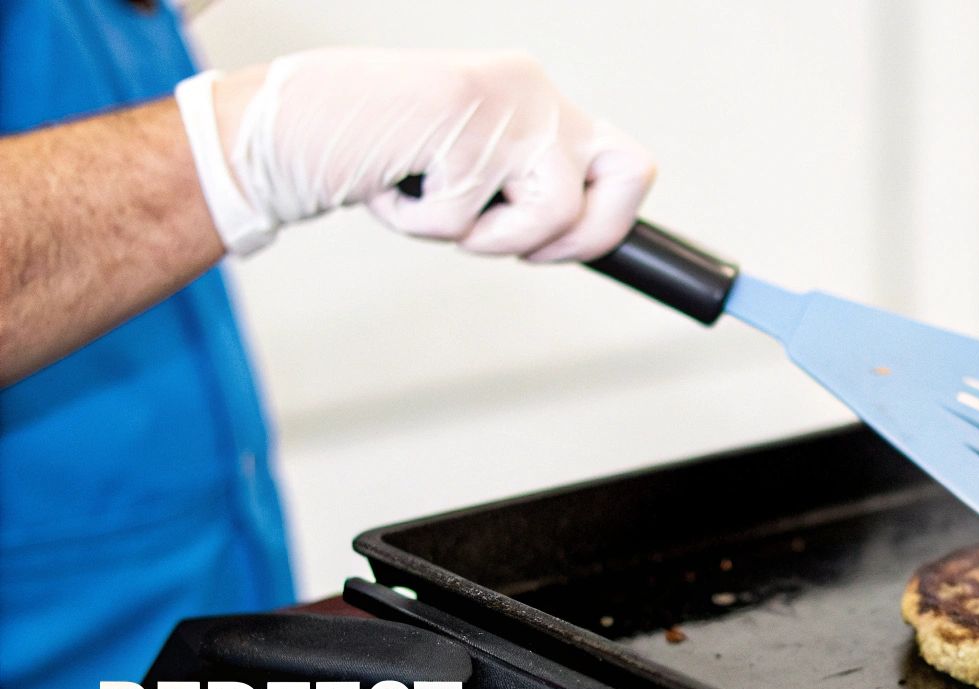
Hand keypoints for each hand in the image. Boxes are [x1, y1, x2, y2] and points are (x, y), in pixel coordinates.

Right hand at [180, 49, 653, 260]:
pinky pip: (465, 223)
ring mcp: (504, 102)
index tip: (554, 247)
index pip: (627, 166)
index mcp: (537, 97)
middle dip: (579, 236)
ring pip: (550, 216)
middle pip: (631, 180)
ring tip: (428, 199)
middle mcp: (533, 89)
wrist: (285, 123)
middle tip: (509, 238)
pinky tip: (389, 182)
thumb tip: (580, 239)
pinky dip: (417, 225)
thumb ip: (524, 184)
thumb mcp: (470, 164)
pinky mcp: (464, 121)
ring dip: (481, 236)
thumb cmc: (370, 148)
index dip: (606, 221)